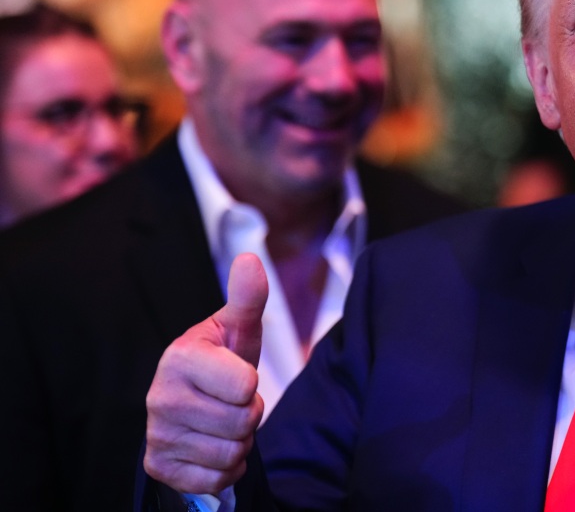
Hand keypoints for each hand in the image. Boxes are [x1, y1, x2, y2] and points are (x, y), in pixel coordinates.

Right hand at [144, 253, 268, 493]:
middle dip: (248, 415)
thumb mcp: (238, 328)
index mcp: (180, 357)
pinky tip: (212, 445)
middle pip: (242, 423)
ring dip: (238, 442)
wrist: (194, 401)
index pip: (245, 386)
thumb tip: (250, 259)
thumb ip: (248, 298)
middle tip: (232, 402)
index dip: (252, 385)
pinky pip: (215, 480)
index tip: (237, 376)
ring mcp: (157, 434)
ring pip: (231, 453)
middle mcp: (160, 396)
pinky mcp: (159, 466)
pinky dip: (225, 468)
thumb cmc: (222, 360)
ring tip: (222, 421)